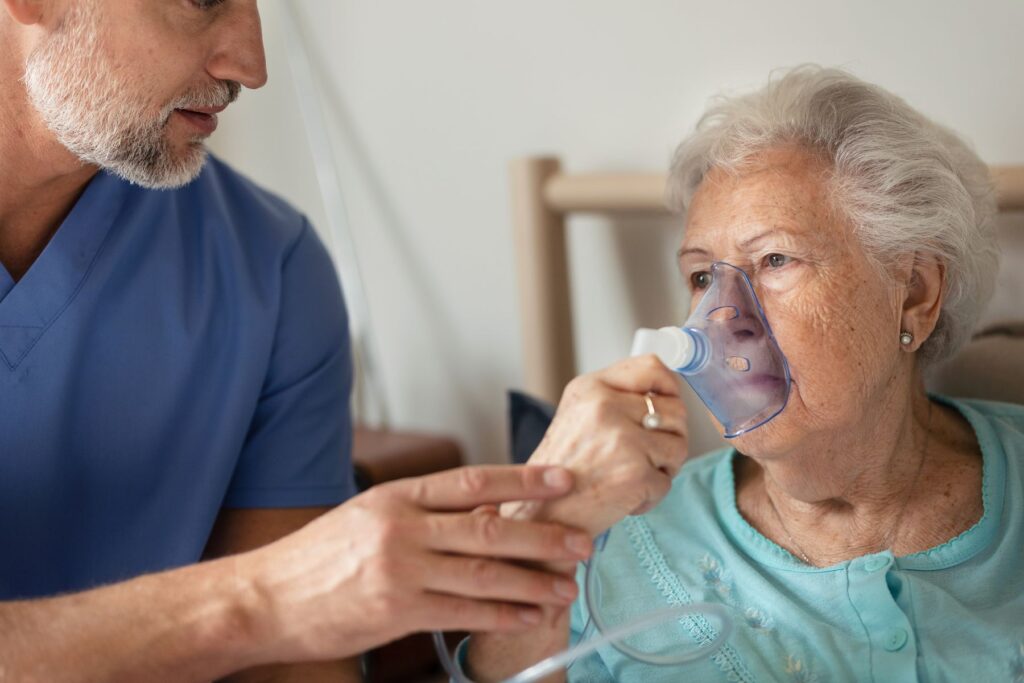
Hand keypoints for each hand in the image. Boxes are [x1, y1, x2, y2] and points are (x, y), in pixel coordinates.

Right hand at [239, 465, 592, 662]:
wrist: (263, 598)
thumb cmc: (316, 556)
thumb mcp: (367, 516)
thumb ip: (422, 512)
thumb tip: (484, 511)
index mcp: (396, 496)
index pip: (471, 481)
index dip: (523, 479)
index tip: (562, 480)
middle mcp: (401, 528)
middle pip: (488, 526)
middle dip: (543, 534)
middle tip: (581, 540)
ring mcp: (400, 570)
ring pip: (483, 572)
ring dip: (533, 580)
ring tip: (567, 585)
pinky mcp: (397, 611)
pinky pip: (463, 612)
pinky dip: (502, 613)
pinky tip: (529, 614)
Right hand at [503, 355, 688, 535]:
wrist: (540, 514)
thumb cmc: (560, 470)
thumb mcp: (578, 416)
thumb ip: (616, 399)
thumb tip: (664, 396)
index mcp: (591, 388)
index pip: (652, 368)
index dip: (670, 387)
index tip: (668, 404)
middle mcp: (605, 407)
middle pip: (675, 411)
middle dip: (668, 437)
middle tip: (642, 457)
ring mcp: (623, 440)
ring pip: (678, 446)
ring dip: (662, 468)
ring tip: (630, 477)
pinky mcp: (636, 474)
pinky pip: (667, 482)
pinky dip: (650, 496)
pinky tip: (623, 498)